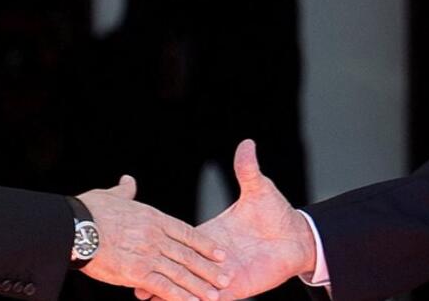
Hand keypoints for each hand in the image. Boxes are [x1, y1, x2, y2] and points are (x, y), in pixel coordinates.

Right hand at [78, 175, 232, 300]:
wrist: (74, 226)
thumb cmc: (89, 210)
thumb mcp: (111, 195)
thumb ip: (125, 191)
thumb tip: (129, 180)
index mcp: (152, 217)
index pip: (186, 232)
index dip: (204, 244)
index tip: (219, 253)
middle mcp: (155, 236)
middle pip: (188, 254)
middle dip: (209, 268)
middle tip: (227, 278)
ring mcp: (148, 254)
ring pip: (180, 272)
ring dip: (199, 286)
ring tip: (216, 295)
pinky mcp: (137, 272)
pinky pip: (163, 286)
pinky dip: (179, 296)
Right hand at [142, 140, 316, 299]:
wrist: (297, 238)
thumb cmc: (276, 213)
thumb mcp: (258, 189)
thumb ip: (247, 170)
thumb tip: (247, 143)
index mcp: (211, 233)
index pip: (180, 240)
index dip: (159, 242)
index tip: (139, 243)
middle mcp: (212, 257)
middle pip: (178, 265)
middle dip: (155, 271)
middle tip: (131, 277)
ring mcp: (222, 275)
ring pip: (189, 285)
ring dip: (169, 292)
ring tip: (144, 297)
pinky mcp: (236, 289)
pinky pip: (210, 299)